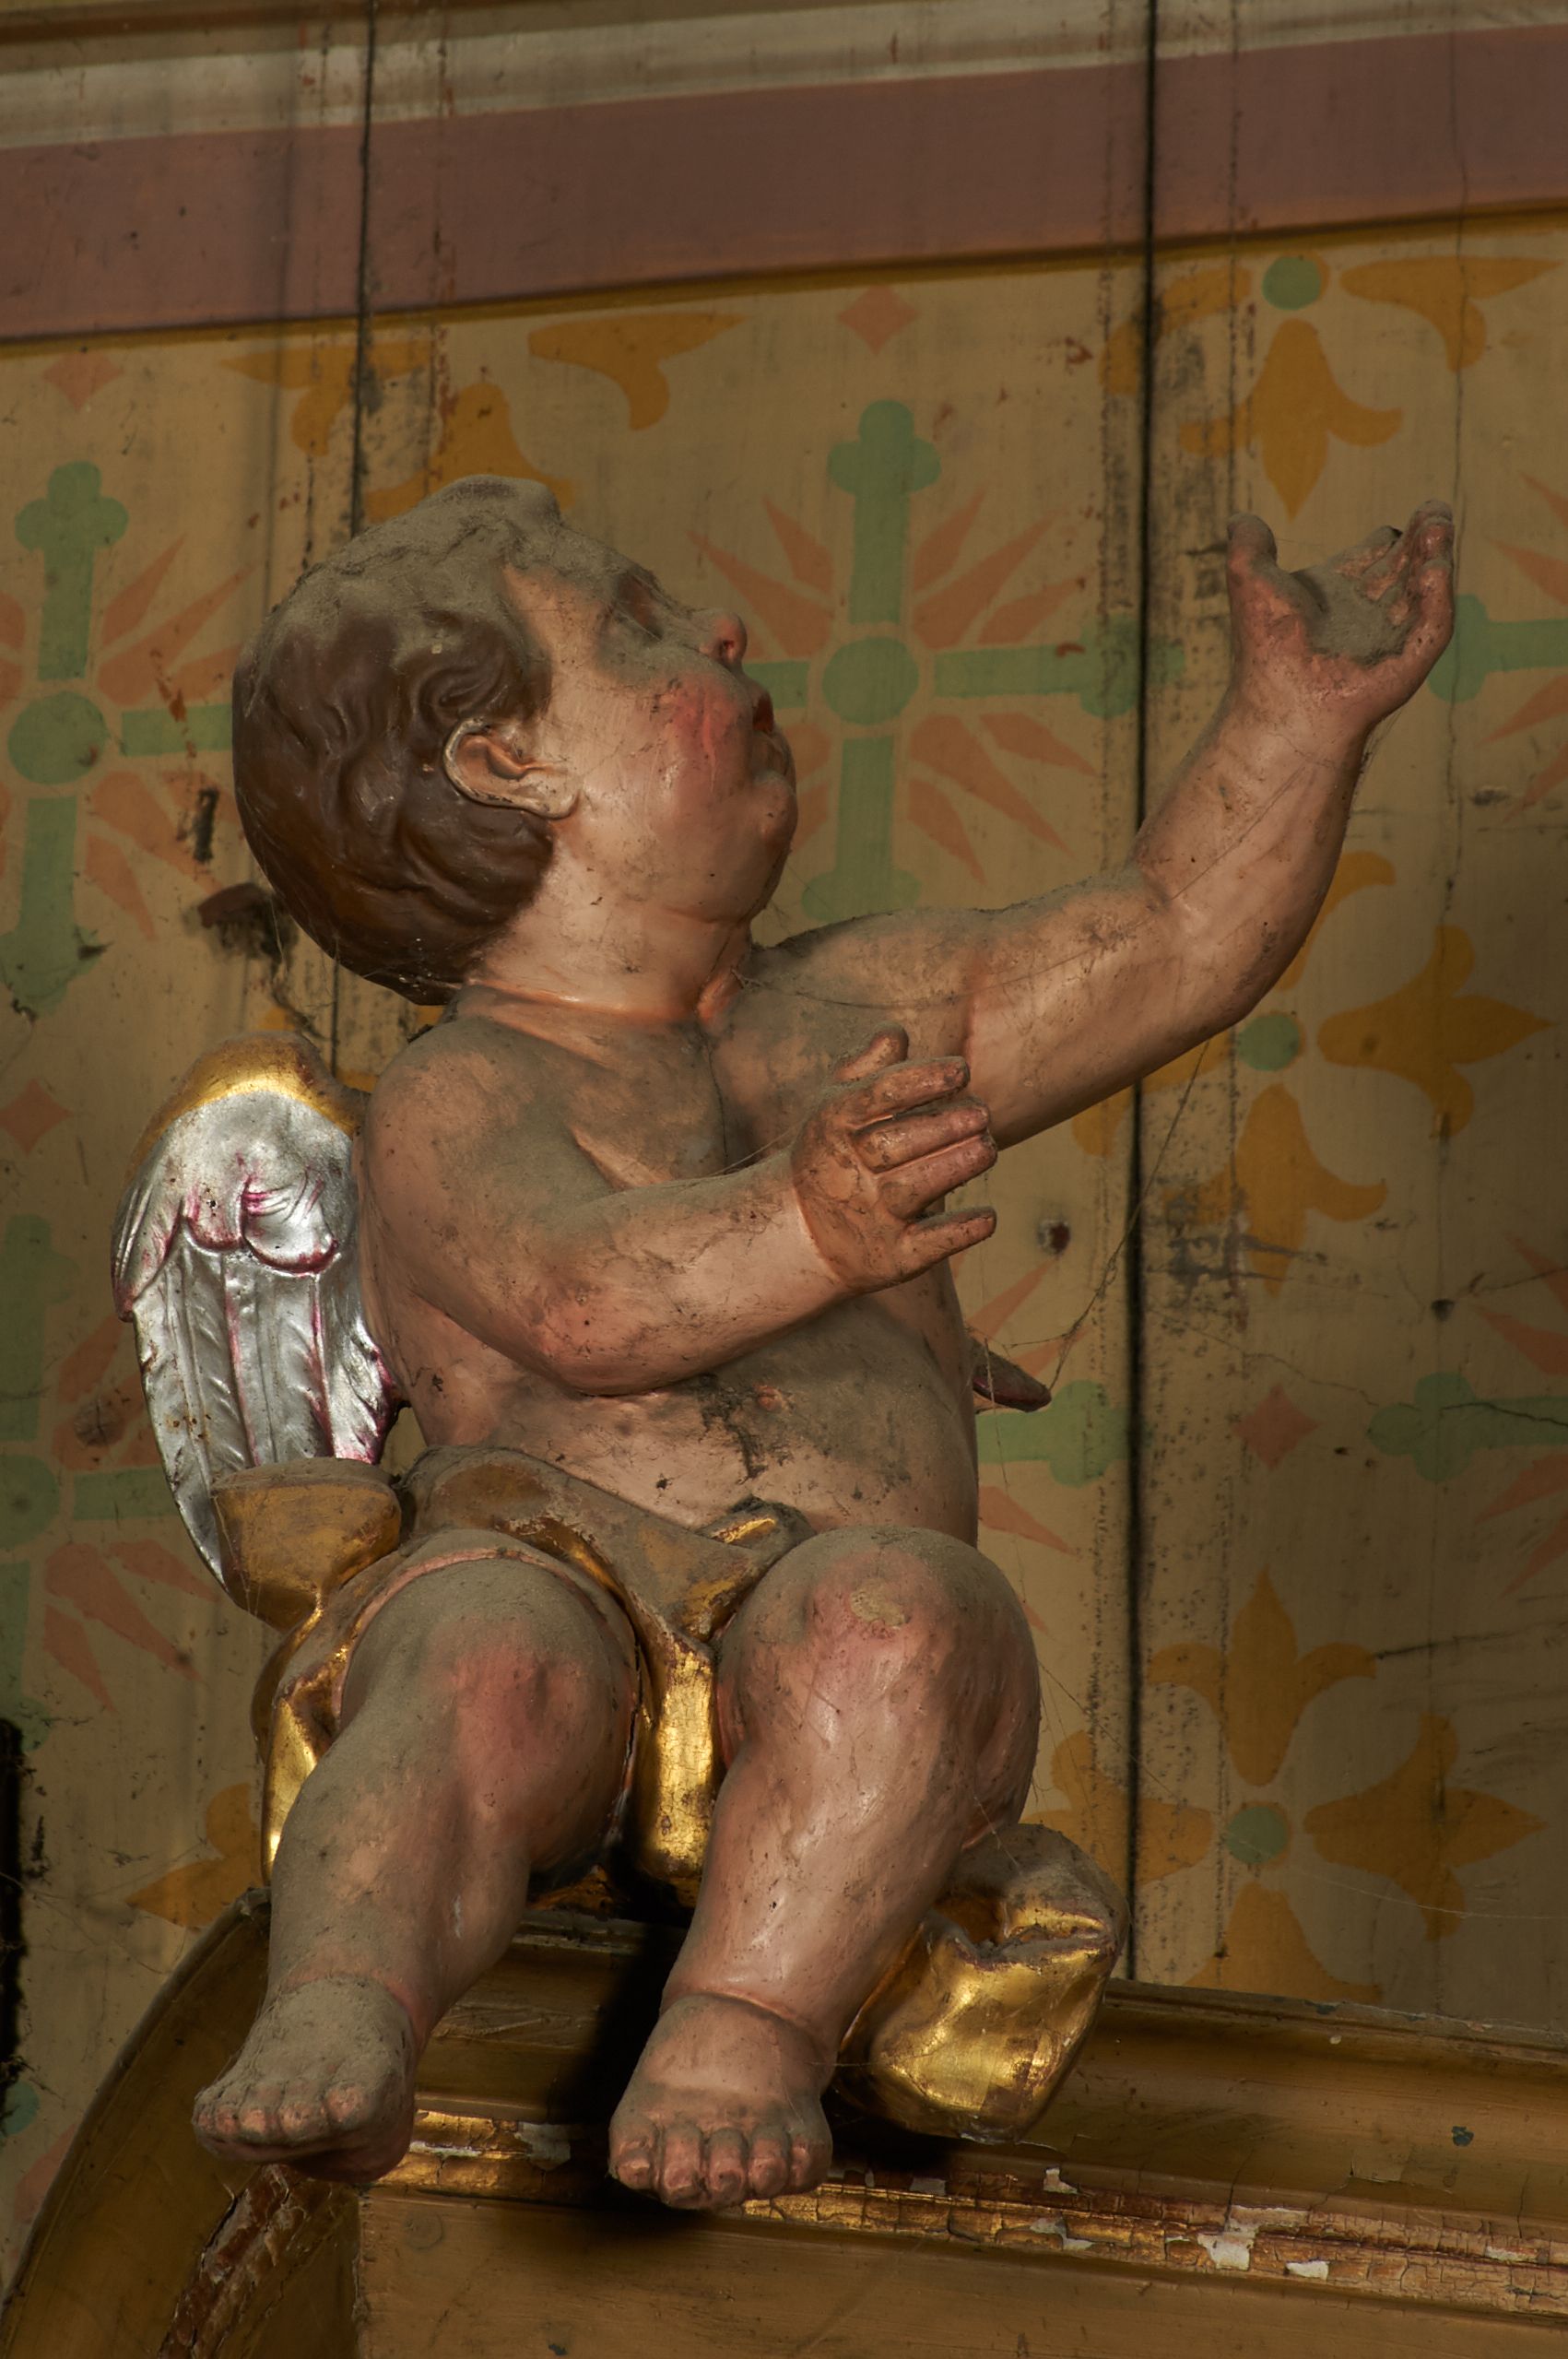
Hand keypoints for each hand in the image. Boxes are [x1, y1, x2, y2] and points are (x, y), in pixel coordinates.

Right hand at [790, 1026, 996, 1291]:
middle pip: (896, 1143)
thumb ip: (869, 1069)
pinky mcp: (892, 1258)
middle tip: (984, 1112)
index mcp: (835, 1124)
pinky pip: (927, 1245)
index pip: (880, 1095)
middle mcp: (848, 1171)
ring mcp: (869, 1217)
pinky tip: (987, 1218)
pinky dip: (958, 1232)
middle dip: (943, 1126)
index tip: (962, 1070)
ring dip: (954, 1167)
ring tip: (989, 1147)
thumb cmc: (835, 1152)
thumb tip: (895, 1034)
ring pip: (913, 1189)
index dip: (922, 1079)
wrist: (801, 1232)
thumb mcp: (838, 1106)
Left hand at [1226, 500, 1454, 742]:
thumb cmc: (1265, 648)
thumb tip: (1240, 518)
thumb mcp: (1250, 582)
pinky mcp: (1412, 657)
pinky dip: (1439, 594)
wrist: (1281, 701)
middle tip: (1434, 511)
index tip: (1396, 524)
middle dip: (1425, 535)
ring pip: (1426, 585)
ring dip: (1437, 555)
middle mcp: (1370, 609)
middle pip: (1409, 562)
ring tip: (1438, 524)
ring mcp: (1394, 634)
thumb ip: (1248, 544)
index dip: (1391, 535)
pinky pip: (1435, 621)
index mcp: (1341, 589)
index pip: (1379, 551)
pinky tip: (1436, 568)